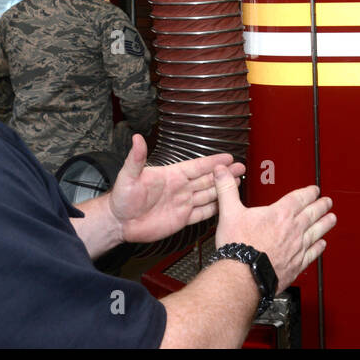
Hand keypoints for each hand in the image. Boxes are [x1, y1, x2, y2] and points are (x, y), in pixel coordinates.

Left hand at [108, 136, 245, 243]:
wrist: (119, 222)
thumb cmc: (121, 198)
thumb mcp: (128, 176)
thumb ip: (136, 158)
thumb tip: (137, 138)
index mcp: (171, 175)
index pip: (197, 166)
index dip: (212, 162)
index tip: (227, 157)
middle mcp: (179, 188)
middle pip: (207, 180)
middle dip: (224, 174)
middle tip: (241, 168)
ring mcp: (181, 204)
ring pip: (207, 195)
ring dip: (223, 189)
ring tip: (238, 183)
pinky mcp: (181, 219)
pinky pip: (201, 214)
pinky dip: (214, 209)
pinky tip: (224, 205)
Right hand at [213, 165, 334, 291]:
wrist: (243, 276)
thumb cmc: (238, 246)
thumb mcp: (229, 213)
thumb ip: (227, 190)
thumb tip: (222, 172)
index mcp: (279, 214)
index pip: (299, 198)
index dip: (309, 192)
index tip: (315, 190)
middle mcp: (292, 230)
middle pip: (312, 214)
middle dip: (321, 205)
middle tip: (328, 201)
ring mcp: (296, 248)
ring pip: (316, 232)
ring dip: (325, 224)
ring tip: (332, 218)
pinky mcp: (296, 264)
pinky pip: (312, 253)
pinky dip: (318, 247)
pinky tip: (322, 245)